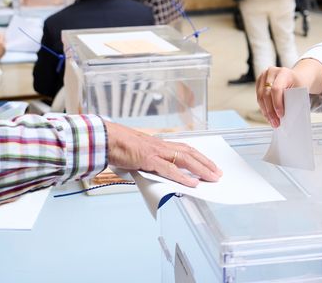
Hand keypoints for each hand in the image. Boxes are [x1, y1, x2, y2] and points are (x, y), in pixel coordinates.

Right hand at [104, 121, 221, 186]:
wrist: (104, 138)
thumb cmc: (116, 145)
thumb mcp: (136, 152)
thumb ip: (146, 160)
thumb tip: (151, 169)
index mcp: (158, 143)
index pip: (184, 148)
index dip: (198, 156)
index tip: (209, 164)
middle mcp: (160, 145)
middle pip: (189, 153)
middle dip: (205, 163)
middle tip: (217, 173)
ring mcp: (155, 151)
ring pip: (185, 160)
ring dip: (200, 169)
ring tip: (212, 178)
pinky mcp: (149, 159)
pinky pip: (169, 170)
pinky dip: (183, 177)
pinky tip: (193, 183)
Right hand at [256, 66, 307, 127]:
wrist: (295, 77)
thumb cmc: (298, 84)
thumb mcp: (299, 91)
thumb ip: (292, 101)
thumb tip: (284, 117)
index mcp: (284, 72)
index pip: (276, 89)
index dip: (277, 103)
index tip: (280, 115)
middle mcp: (271, 72)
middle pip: (266, 94)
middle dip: (270, 111)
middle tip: (276, 123)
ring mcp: (264, 76)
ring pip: (260, 97)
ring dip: (266, 111)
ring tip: (272, 122)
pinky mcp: (259, 82)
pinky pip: (259, 97)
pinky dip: (263, 108)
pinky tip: (268, 116)